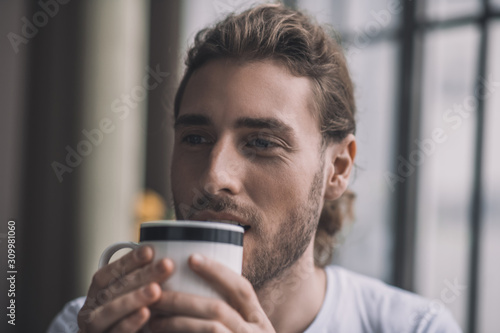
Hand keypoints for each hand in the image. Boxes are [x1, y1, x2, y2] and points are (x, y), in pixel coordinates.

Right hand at [77, 246, 173, 332]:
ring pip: (110, 311)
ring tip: (155, 289)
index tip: (150, 250)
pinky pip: (116, 332)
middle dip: (142, 275)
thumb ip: (137, 283)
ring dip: (134, 298)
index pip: (107, 274)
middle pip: (114, 289)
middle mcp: (90, 311)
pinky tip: (145, 313)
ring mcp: (94, 328)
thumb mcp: (124, 299)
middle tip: (166, 265)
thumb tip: (163, 261)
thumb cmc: (121, 321)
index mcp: (95, 295)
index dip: (128, 261)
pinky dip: (130, 322)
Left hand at [148, 254, 275, 332]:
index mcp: (260, 321)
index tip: (191, 258)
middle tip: (155, 292)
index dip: (217, 271)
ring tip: (151, 318)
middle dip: (182, 299)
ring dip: (175, 322)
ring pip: (208, 329)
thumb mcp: (244, 331)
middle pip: (218, 309)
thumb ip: (229, 314)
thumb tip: (191, 284)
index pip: (242, 289)